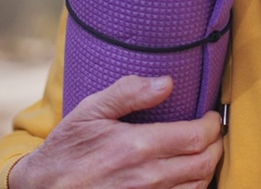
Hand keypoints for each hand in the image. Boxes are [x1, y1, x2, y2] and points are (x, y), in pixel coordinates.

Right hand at [7, 75, 222, 188]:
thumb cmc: (68, 148)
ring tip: (202, 151)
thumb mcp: (90, 111)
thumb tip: (167, 82)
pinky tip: (186, 175)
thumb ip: (129, 93)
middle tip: (213, 132)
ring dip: (207, 168)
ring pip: (198, 186)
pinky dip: (192, 188)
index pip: (195, 137)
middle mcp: (145, 177)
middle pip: (204, 163)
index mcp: (135, 146)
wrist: (43, 188)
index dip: (213, 125)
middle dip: (216, 145)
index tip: (211, 116)